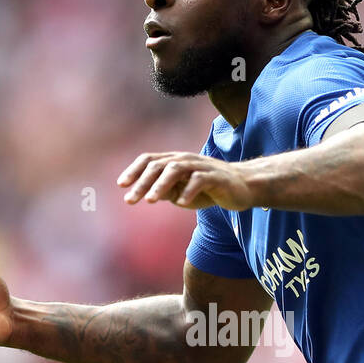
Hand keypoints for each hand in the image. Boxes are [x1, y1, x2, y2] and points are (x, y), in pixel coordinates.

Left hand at [117, 152, 255, 211]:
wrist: (242, 187)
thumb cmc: (209, 190)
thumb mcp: (182, 192)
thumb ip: (165, 191)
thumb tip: (146, 193)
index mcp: (175, 161)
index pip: (150, 160)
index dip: (134, 170)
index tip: (121, 185)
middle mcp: (186, 160)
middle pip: (159, 165)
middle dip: (142, 182)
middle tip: (130, 199)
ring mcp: (201, 166)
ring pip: (176, 168)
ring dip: (161, 184)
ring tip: (151, 200)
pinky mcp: (216, 177)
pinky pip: (200, 180)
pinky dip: (189, 190)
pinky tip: (181, 203)